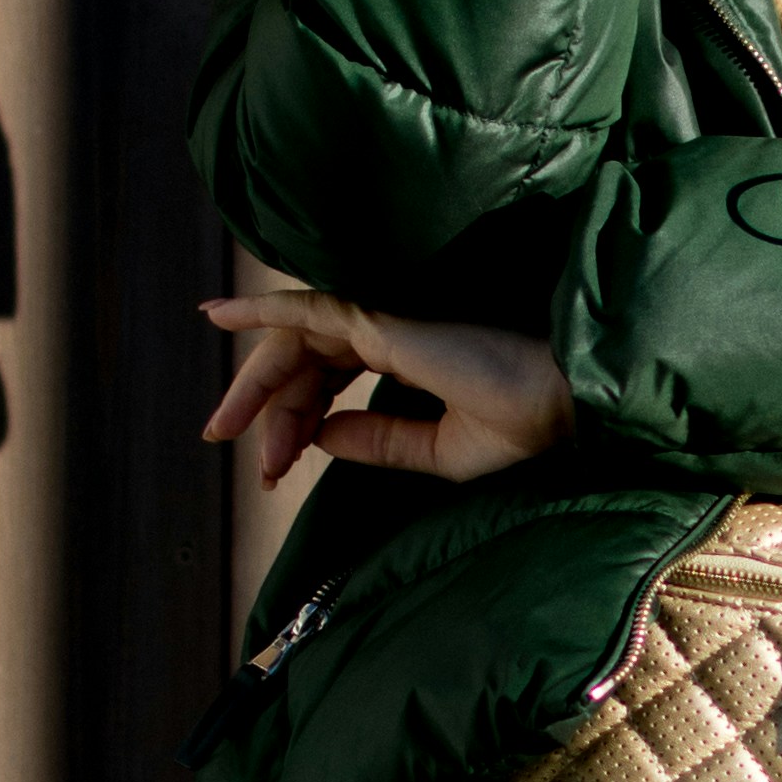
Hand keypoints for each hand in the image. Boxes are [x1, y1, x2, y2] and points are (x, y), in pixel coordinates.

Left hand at [199, 293, 573, 484]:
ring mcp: (383, 318)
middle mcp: (389, 330)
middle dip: (262, 404)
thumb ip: (380, 441)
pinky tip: (218, 317)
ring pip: (295, 338)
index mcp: (407, 356)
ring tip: (222, 425)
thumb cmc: (523, 426)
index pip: (330, 377)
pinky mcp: (380, 318)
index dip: (295, 420)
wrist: (562, 403)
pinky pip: (305, 309)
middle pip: (303, 357)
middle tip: (223, 443)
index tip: (274, 472)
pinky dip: (259, 310)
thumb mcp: (441, 449)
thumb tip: (318, 437)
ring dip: (254, 380)